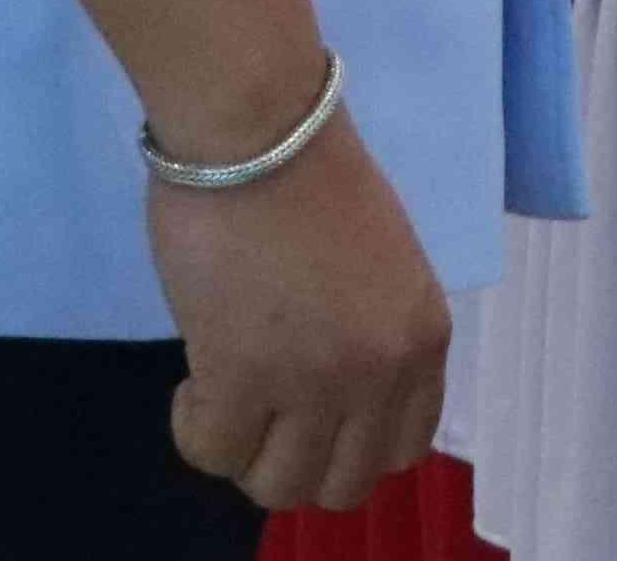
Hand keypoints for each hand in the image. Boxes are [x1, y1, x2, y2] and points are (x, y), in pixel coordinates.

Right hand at [142, 110, 452, 511]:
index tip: (313, 415)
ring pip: (280, 486)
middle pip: (344, 485)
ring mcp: (315, 382)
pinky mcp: (243, 378)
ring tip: (225, 396)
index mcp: (424, 338)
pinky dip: (196, 430)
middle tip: (262, 412)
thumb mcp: (378, 266)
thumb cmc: (309, 173)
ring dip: (246, 453)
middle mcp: (381, 373)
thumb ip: (367, 329)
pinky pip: (215, 453)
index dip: (350, 444)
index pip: (404, 448)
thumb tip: (328, 380)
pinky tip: (192, 384)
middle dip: (297, 461)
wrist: (259, 130)